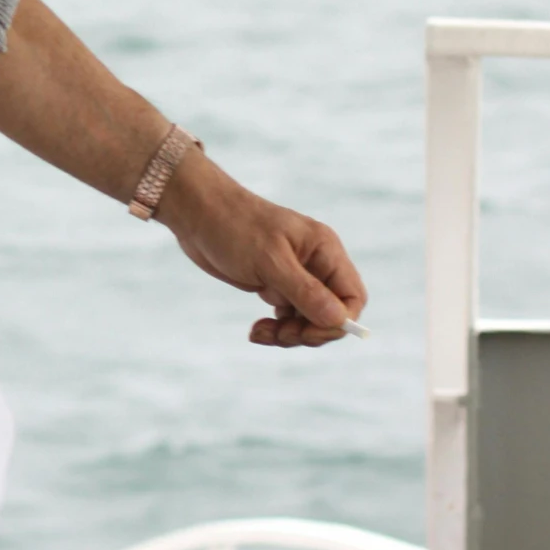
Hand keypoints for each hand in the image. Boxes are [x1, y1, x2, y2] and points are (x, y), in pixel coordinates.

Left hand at [155, 149, 366, 346]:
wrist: (196, 213)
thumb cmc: (234, 226)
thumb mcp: (270, 260)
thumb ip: (304, 291)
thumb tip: (339, 321)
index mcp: (324, 250)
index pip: (352, 296)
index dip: (339, 321)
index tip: (308, 333)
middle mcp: (315, 263)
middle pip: (331, 314)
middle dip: (309, 331)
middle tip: (281, 335)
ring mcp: (294, 276)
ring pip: (308, 320)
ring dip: (289, 334)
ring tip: (261, 333)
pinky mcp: (274, 284)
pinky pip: (287, 317)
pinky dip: (275, 329)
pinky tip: (255, 331)